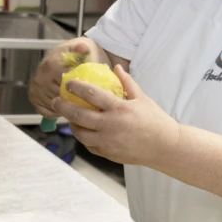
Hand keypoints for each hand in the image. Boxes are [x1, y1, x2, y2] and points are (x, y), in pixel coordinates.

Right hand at [29, 40, 99, 117]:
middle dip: (75, 100)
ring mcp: (35, 88)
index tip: (90, 90)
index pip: (66, 86)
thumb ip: (85, 51)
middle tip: (86, 99)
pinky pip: (45, 111)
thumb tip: (83, 48)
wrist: (67, 55)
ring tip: (78, 102)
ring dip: (67, 107)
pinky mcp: (33, 97)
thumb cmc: (80, 55)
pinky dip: (57, 111)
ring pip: (54, 106)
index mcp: (51, 65)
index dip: (80, 91)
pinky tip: (67, 105)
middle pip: (60, 98)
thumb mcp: (85, 49)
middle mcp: (39, 77)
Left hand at [52, 66, 179, 166]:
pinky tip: (85, 130)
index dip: (76, 87)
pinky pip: (88, 144)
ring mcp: (107, 142)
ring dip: (72, 123)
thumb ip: (128, 83)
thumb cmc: (155, 121)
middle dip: (63, 106)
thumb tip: (116, 68)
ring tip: (71, 117)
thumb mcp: (143, 99)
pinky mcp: (107, 153)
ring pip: (79, 132)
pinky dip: (84, 136)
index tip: (69, 84)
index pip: (91, 95)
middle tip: (57, 100)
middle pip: (78, 115)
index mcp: (120, 109)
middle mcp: (110, 126)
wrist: (164, 146)